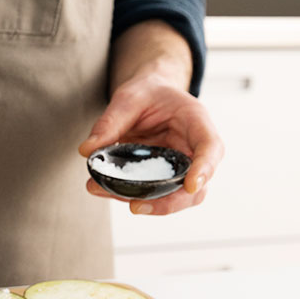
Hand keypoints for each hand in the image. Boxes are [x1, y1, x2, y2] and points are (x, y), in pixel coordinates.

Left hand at [78, 72, 222, 214]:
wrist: (149, 95)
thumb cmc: (148, 92)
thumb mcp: (128, 97)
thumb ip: (110, 122)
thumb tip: (88, 151)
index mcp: (195, 121)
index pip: (210, 148)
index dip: (204, 168)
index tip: (190, 186)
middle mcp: (193, 149)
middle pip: (196, 186)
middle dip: (170, 202)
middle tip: (136, 206)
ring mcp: (180, 167)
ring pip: (176, 197)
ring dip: (146, 204)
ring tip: (110, 194)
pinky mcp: (162, 177)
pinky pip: (153, 194)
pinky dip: (129, 195)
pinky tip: (103, 189)